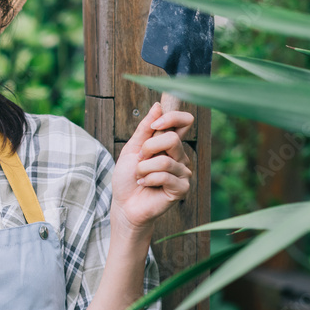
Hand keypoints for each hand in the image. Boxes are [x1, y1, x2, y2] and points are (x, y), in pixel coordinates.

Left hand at [111, 102, 193, 233]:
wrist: (124, 204)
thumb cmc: (127, 177)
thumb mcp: (131, 149)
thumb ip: (144, 129)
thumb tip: (158, 106)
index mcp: (170, 144)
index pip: (185, 121)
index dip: (172, 118)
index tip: (153, 126)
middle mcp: (180, 156)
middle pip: (172, 139)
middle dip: (148, 149)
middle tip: (139, 161)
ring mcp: (183, 173)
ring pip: (165, 160)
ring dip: (144, 168)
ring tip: (140, 176)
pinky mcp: (182, 188)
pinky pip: (165, 176)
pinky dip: (148, 179)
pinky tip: (145, 185)